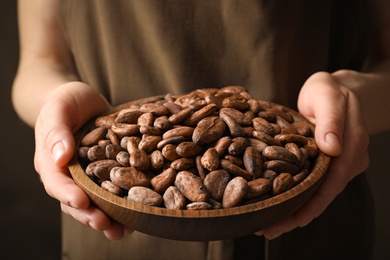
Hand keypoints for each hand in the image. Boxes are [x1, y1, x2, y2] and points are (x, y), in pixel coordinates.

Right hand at [33, 81, 132, 239]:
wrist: (82, 101)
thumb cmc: (66, 101)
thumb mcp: (59, 109)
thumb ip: (57, 131)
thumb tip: (60, 156)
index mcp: (52, 162)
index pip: (56, 182)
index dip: (68, 195)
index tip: (82, 202)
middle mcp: (70, 175)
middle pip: (77, 201)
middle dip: (91, 216)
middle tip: (106, 226)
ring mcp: (90, 176)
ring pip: (96, 202)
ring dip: (109, 218)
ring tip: (123, 231)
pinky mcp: (108, 172)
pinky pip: (115, 190)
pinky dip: (125, 203)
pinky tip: (139, 214)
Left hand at [257, 71, 369, 238]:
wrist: (335, 89)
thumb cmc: (329, 89)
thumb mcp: (328, 95)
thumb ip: (331, 120)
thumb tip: (332, 148)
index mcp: (352, 146)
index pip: (333, 182)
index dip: (313, 203)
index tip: (291, 220)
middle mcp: (347, 160)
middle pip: (323, 193)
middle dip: (297, 214)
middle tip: (268, 229)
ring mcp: (337, 163)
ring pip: (317, 192)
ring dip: (294, 209)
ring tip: (268, 225)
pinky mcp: (325, 162)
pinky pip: (312, 183)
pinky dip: (296, 195)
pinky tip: (278, 204)